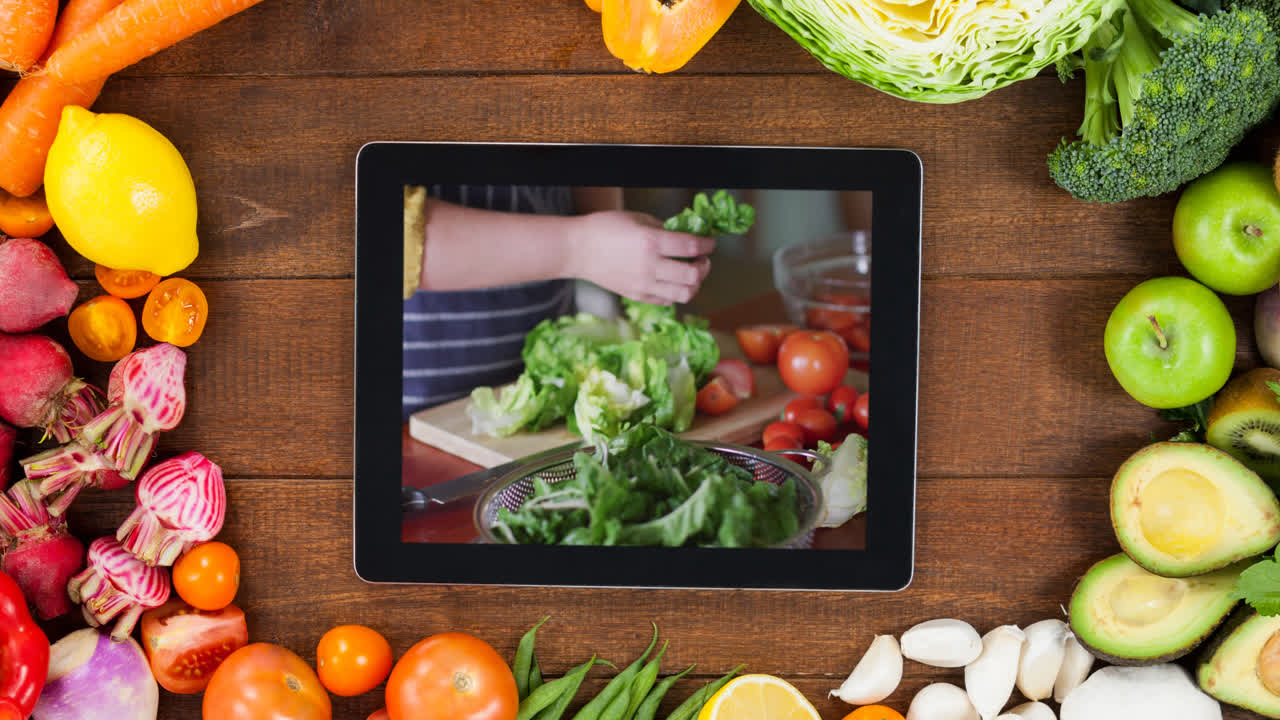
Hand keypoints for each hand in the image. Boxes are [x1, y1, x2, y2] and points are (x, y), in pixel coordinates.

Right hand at [566, 210, 714, 304]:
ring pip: (685, 293)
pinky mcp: (637, 296)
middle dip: (704, 266)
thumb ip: (663, 229)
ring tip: (691, 274)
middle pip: (693, 274)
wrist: (578, 249)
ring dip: (695, 284)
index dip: (707, 244)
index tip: (710, 242)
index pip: (692, 247)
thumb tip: (685, 236)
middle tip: (702, 259)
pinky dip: (676, 293)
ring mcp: (644, 284)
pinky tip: (673, 282)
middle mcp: (650, 266)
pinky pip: (667, 301)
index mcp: (651, 242)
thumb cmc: (604, 228)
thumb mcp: (637, 219)